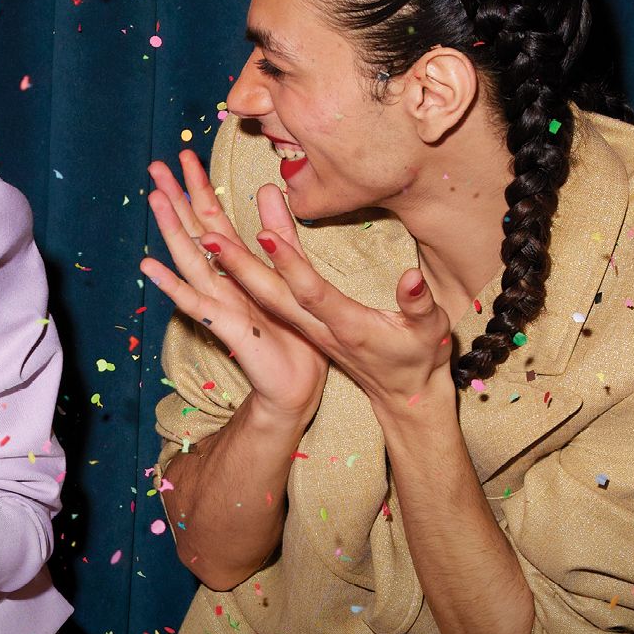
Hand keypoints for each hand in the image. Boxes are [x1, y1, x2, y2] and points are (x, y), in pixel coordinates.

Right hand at [138, 150, 331, 424]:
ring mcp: (220, 303)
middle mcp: (222, 282)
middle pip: (195, 233)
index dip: (200, 188)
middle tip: (156, 165)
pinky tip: (150, 265)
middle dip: (177, 198)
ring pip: (191, 259)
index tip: (185, 155)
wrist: (295, 387)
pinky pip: (196, 303)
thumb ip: (280, 234)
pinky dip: (172, 284)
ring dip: (172, 229)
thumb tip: (268, 189)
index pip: (214, 220)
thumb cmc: (293, 336)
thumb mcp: (290, 274)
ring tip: (154, 199)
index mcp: (238, 269)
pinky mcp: (225, 327)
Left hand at [229, 180, 458, 416]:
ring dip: (234, 269)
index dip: (289, 265)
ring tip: (204, 238)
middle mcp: (319, 328)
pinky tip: (224, 258)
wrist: (403, 397)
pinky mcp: (304, 325)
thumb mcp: (429, 332)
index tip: (264, 236)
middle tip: (207, 237)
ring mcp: (308, 328)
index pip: (311, 292)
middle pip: (273, 294)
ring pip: (264, 295)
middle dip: (240, 266)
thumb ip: (418, 304)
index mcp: (347, 326)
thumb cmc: (419, 361)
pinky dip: (246, 276)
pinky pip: (269, 297)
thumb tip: (409, 277)